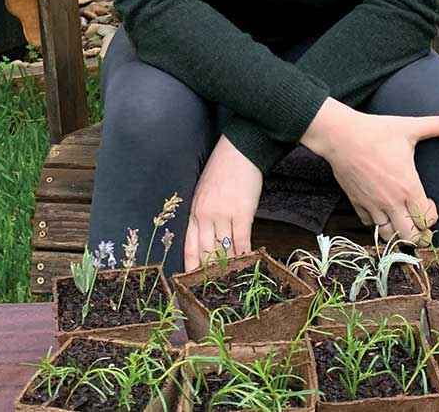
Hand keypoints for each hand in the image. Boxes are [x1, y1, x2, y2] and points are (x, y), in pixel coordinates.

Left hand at [183, 134, 262, 271]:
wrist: (239, 150)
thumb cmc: (222, 169)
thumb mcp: (204, 191)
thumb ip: (204, 213)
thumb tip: (210, 237)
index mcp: (195, 210)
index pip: (190, 245)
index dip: (192, 266)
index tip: (193, 282)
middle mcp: (205, 215)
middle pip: (206, 252)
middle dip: (211, 271)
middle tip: (217, 287)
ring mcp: (223, 215)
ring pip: (224, 249)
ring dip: (230, 266)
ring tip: (234, 280)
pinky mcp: (241, 212)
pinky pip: (241, 240)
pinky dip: (245, 254)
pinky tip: (248, 263)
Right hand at [301, 98, 438, 243]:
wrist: (341, 135)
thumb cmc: (376, 131)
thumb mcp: (409, 126)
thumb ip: (437, 126)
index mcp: (408, 187)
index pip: (427, 220)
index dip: (432, 216)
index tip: (430, 203)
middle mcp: (391, 202)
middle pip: (410, 237)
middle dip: (419, 235)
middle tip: (420, 223)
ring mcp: (373, 205)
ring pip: (388, 236)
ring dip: (398, 232)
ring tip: (401, 220)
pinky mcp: (357, 203)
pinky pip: (369, 224)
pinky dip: (377, 223)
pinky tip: (381, 211)